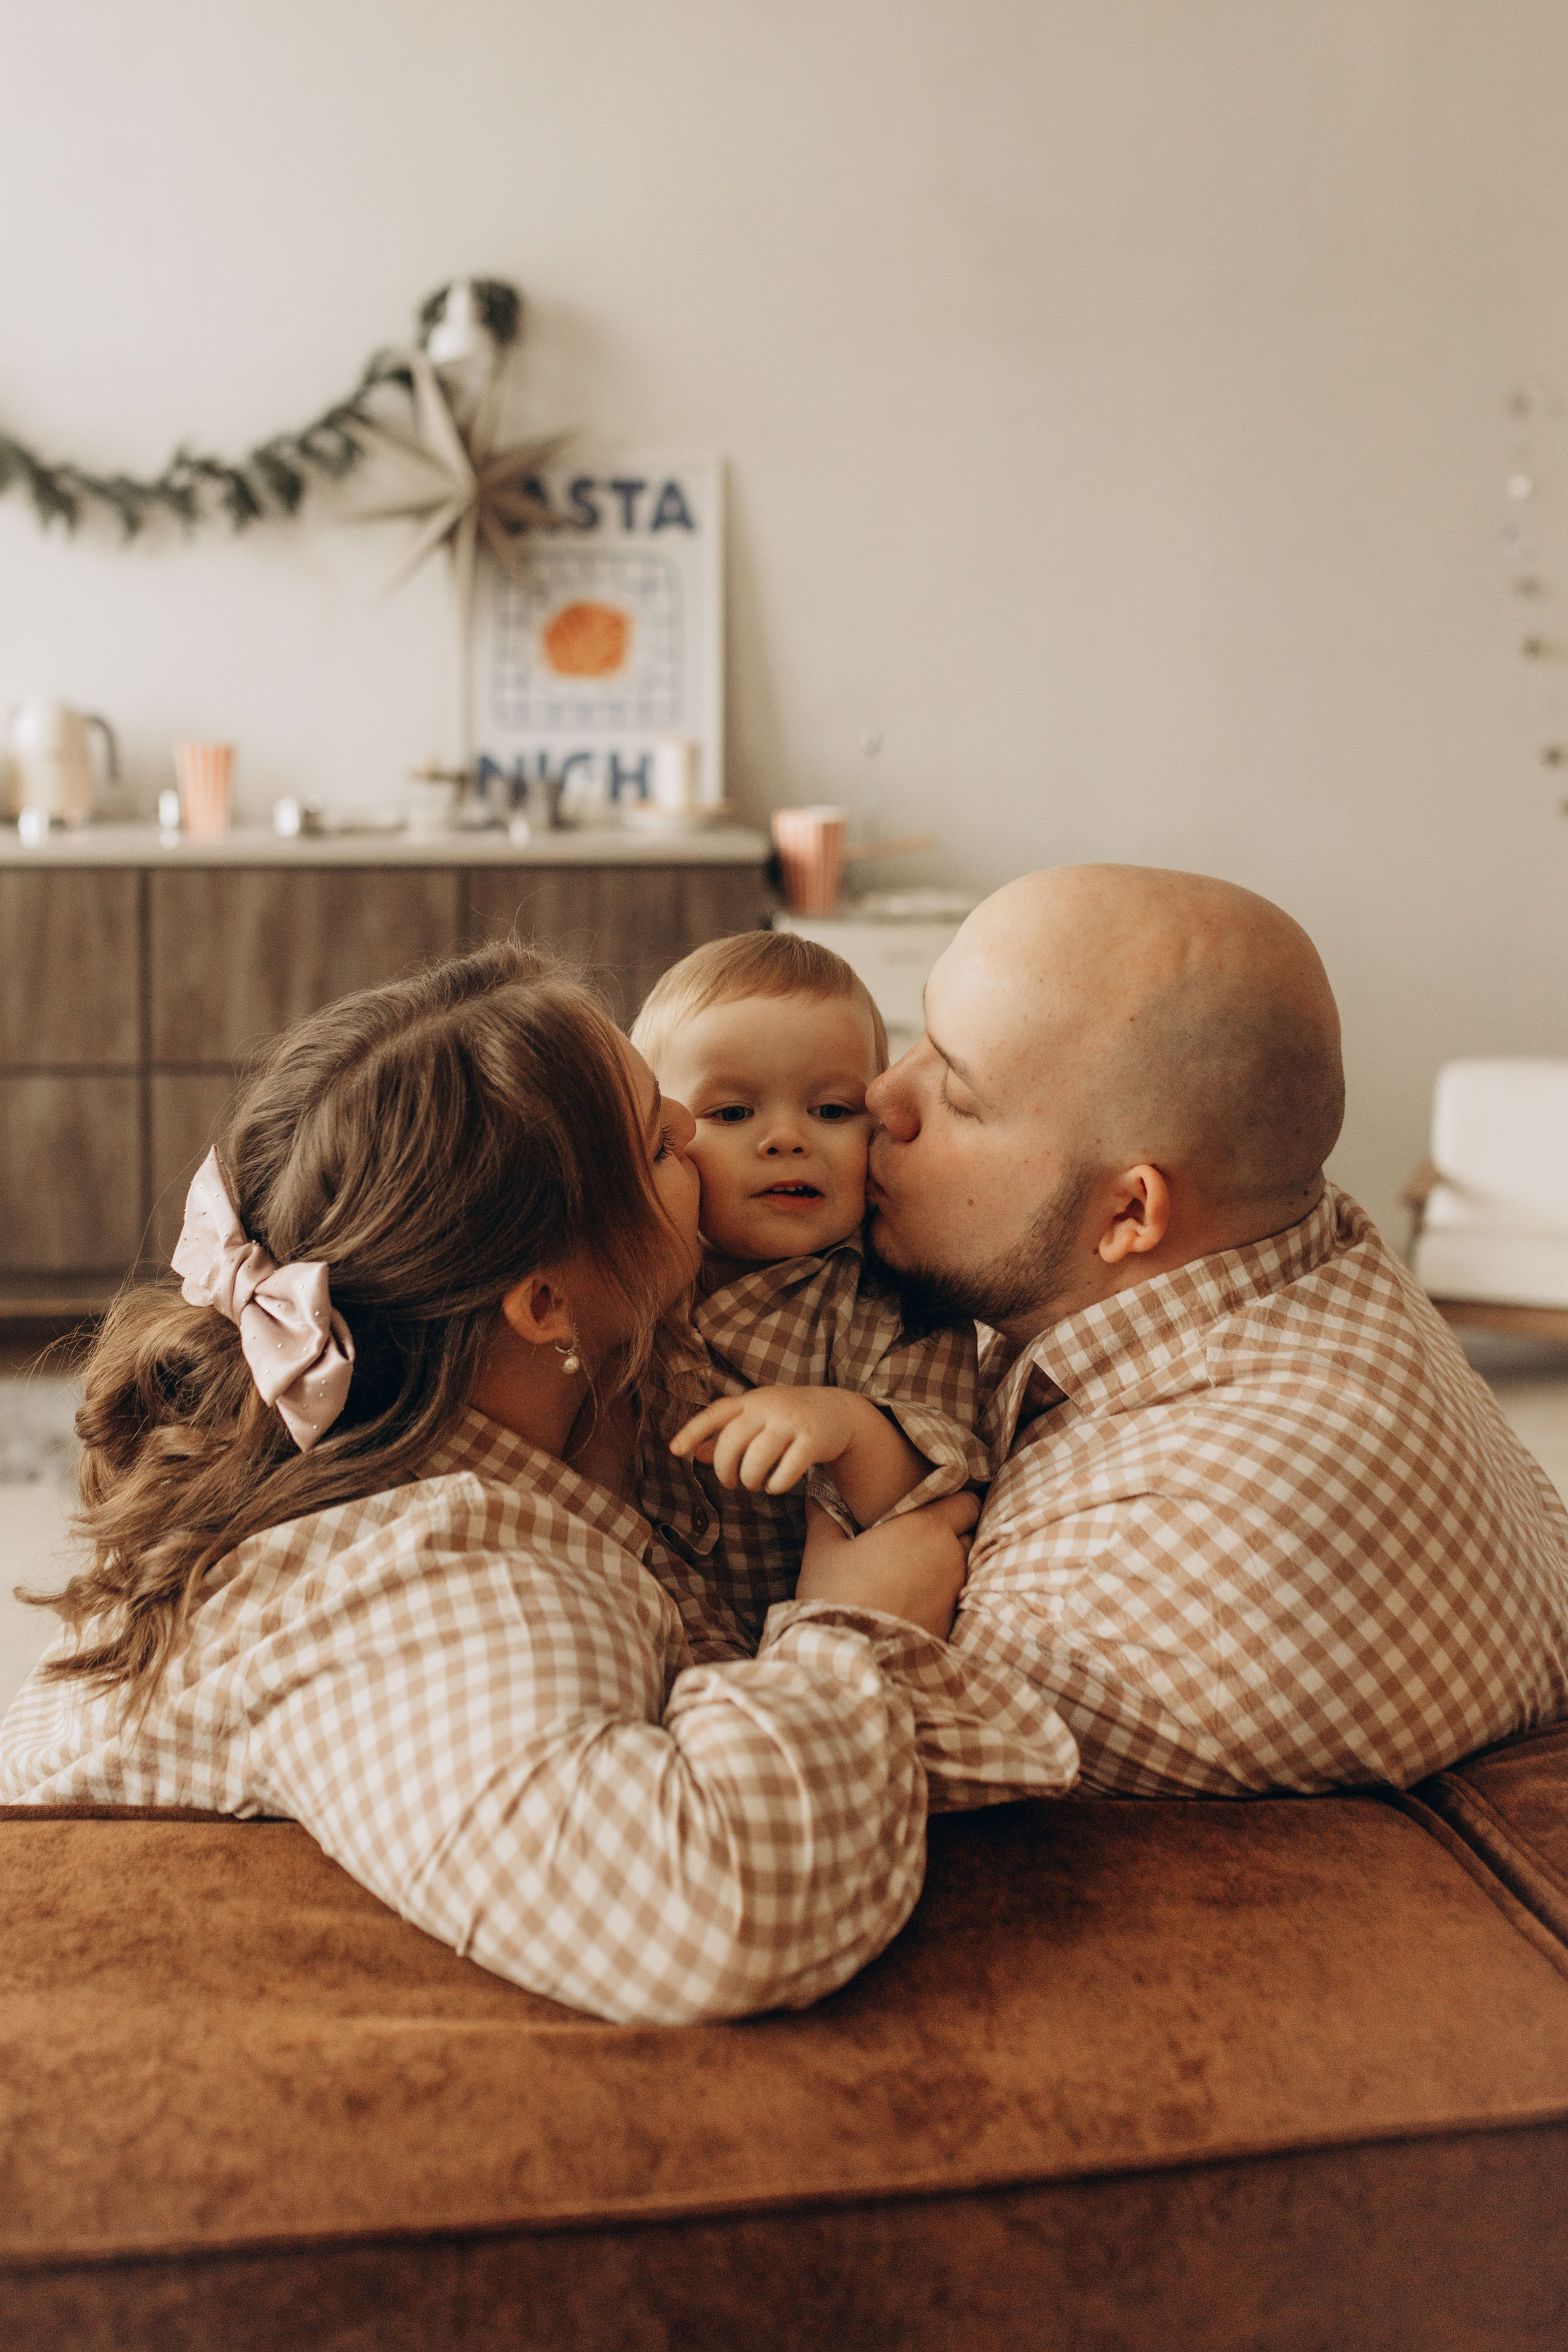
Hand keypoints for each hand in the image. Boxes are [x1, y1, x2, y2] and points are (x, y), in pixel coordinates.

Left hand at [671, 1385, 871, 1494]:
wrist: (835, 1410)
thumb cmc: (784, 1418)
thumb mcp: (755, 1419)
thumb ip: (726, 1435)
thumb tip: (695, 1454)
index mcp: (750, 1401)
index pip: (715, 1414)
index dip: (692, 1432)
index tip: (675, 1451)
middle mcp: (768, 1407)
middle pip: (733, 1439)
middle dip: (724, 1468)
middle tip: (729, 1482)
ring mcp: (791, 1422)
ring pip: (758, 1456)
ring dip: (750, 1478)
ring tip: (753, 1484)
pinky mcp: (813, 1440)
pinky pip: (789, 1469)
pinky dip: (776, 1485)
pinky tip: (774, 1487)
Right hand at [795, 1491, 979, 1640]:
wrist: (850, 1656)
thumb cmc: (837, 1594)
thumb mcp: (823, 1551)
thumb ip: (825, 1516)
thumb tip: (816, 1494)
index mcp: (926, 1528)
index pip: (967, 1502)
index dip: (953, 1501)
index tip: (929, 1505)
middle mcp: (950, 1557)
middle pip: (967, 1534)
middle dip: (948, 1533)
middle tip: (913, 1537)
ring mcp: (954, 1593)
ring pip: (960, 1568)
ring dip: (941, 1565)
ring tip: (907, 1570)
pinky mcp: (949, 1624)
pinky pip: (951, 1599)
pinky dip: (936, 1595)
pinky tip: (906, 1599)